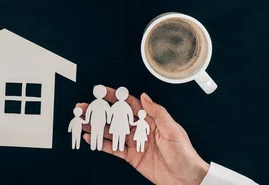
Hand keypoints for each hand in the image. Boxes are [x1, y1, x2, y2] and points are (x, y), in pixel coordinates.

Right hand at [78, 90, 208, 184]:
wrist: (187, 179)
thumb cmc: (185, 153)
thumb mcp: (173, 130)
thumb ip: (158, 113)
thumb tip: (144, 97)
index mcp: (150, 120)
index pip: (129, 104)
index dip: (115, 97)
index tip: (102, 91)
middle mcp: (140, 129)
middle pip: (116, 117)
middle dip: (99, 111)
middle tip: (84, 107)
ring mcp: (134, 143)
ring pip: (111, 132)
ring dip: (96, 126)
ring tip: (81, 121)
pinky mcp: (131, 157)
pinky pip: (114, 148)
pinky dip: (101, 143)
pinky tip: (90, 138)